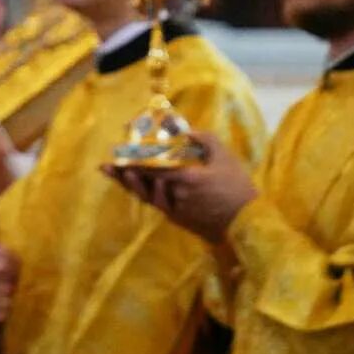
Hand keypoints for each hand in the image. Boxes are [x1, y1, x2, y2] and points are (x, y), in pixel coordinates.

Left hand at [105, 130, 258, 242]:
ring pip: (149, 196)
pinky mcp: (180, 220)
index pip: (152, 168)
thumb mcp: (224, 157)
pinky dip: (148, 195)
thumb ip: (204, 140)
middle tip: (105, 167)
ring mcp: (176, 210)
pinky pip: (158, 205)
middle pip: (144, 183)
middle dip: (123, 174)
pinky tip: (140, 188)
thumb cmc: (237, 187)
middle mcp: (175, 195)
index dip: (132, 160)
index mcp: (184, 178)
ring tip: (118, 174)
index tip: (116, 154)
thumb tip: (186, 130)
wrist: (248, 223)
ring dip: (133, 185)